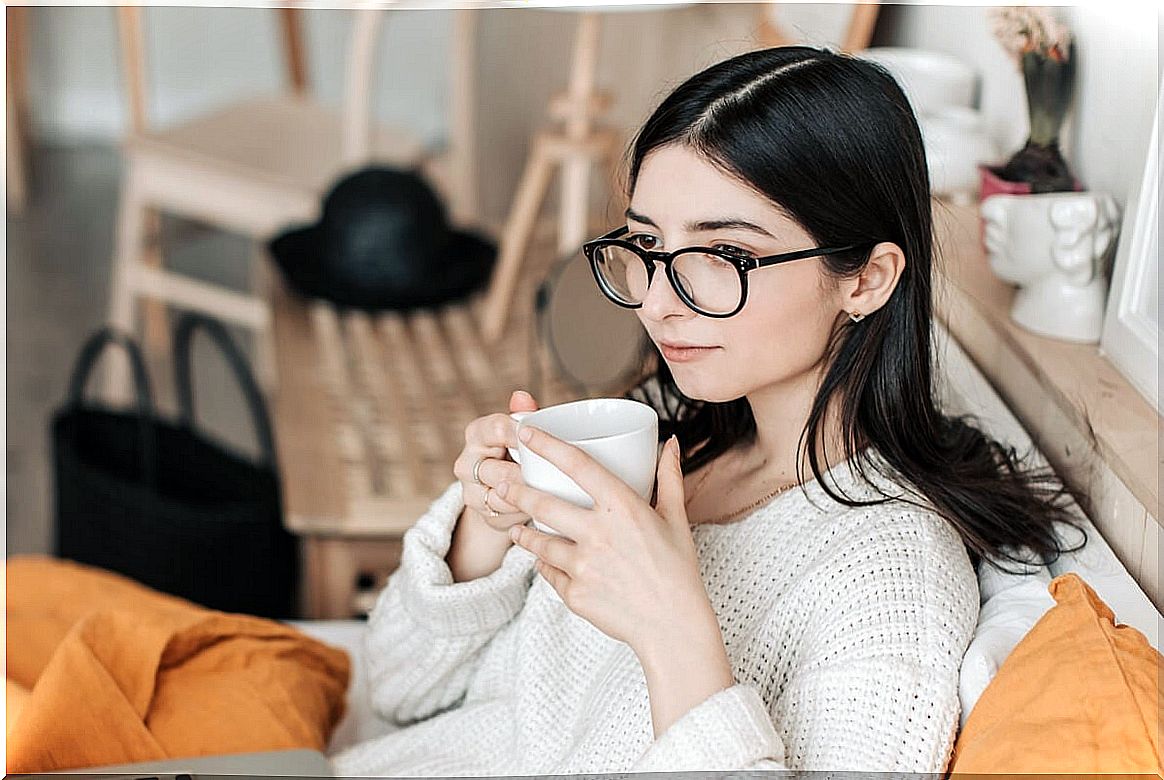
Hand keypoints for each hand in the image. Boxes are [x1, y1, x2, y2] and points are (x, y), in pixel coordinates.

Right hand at [451, 390, 538, 533]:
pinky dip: (523, 511)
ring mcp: (468, 489)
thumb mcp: (522, 433)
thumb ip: (523, 415)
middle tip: (554, 475)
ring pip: (502, 494)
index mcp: (477, 432)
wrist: (500, 489)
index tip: (545, 441)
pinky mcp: (478, 512)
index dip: (524, 436)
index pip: (498, 429)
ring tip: (549, 492)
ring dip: (527, 495)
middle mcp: (466, 461)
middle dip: (528, 474)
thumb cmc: (517, 453)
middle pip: (500, 468)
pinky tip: (538, 506)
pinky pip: (504, 514)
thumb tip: (522, 396)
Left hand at [497, 431, 717, 655]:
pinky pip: (549, 573)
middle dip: (515, 490)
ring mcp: (583, 565)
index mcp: (622, 507)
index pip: (577, 464)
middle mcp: (598, 533)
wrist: (673, 627)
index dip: (547, 444)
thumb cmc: (677, 570)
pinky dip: (545, 565)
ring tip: (514, 526)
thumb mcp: (675, 518)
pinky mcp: (574, 593)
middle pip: (542, 502)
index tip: (526, 432)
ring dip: (522, 532)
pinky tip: (543, 561)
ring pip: (537, 541)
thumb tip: (669, 443)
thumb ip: (668, 477)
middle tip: (500, 483)